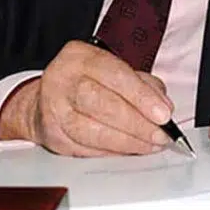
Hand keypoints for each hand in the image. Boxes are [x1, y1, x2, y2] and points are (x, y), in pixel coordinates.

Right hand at [0, 40, 173, 155]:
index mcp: (80, 57)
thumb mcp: (114, 70)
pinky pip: (85, 149)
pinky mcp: (51, 135)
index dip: (142, 97)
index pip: (115, 75)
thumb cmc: (86, 82)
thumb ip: (142, 85)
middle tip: (160, 135)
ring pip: (91, 132)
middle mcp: (62, 80)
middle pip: (101, 104)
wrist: (45, 98)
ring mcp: (53, 109)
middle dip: (137, 124)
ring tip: (149, 145)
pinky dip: (112, 153)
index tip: (164, 114)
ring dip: (127, 142)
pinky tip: (128, 151)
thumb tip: (163, 107)